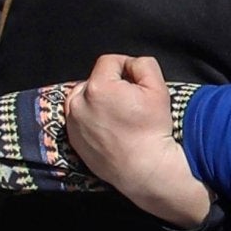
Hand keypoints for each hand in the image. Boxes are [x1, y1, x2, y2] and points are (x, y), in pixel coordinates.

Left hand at [63, 53, 211, 226]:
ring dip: (97, 99)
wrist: (144, 169)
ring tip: (117, 115)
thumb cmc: (152, 130)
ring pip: (83, 97)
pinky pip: (79, 117)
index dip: (126, 68)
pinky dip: (90, 117)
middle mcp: (78, 103)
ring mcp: (73, 122)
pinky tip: (109, 127)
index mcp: (98, 87)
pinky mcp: (72, 138)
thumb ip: (143, 64)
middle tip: (128, 103)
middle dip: (110, 85)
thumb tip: (130, 64)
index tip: (137, 85)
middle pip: (94, 79)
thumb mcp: (158, 88)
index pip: (109, 61)